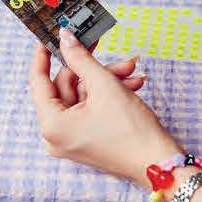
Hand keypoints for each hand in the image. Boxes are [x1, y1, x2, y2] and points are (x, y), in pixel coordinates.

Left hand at [28, 32, 180, 185]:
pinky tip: (132, 85)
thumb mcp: (105, 86)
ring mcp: (72, 140)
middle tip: (112, 55)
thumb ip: (81, 59)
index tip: (48, 37)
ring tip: (131, 71)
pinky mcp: (87, 140)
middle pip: (66, 88)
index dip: (43, 56)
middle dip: (94, 70)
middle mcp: (56, 135)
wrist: (162, 165)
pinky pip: (91, 109)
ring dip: (107, 81)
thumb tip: (65, 38)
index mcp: (51, 125)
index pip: (38, 81)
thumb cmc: (133, 132)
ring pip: (83, 96)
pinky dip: (109, 96)